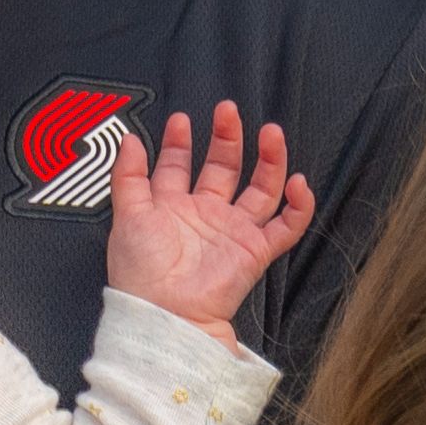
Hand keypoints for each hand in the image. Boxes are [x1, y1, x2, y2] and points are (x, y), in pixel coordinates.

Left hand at [107, 99, 319, 325]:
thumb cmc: (141, 272)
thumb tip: (130, 140)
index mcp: (171, 207)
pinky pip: (287, 226)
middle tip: (229, 112)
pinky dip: (299, 206)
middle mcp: (205, 215)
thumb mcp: (126, 214)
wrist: (165, 312)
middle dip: (228, 138)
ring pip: (261, 188)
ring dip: (269, 160)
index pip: (179, 165)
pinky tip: (298, 182)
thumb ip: (128, 175)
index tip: (182, 120)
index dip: (180, 142)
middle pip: (224, 168)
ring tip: (271, 134)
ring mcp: (232, 231)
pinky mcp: (255, 250)